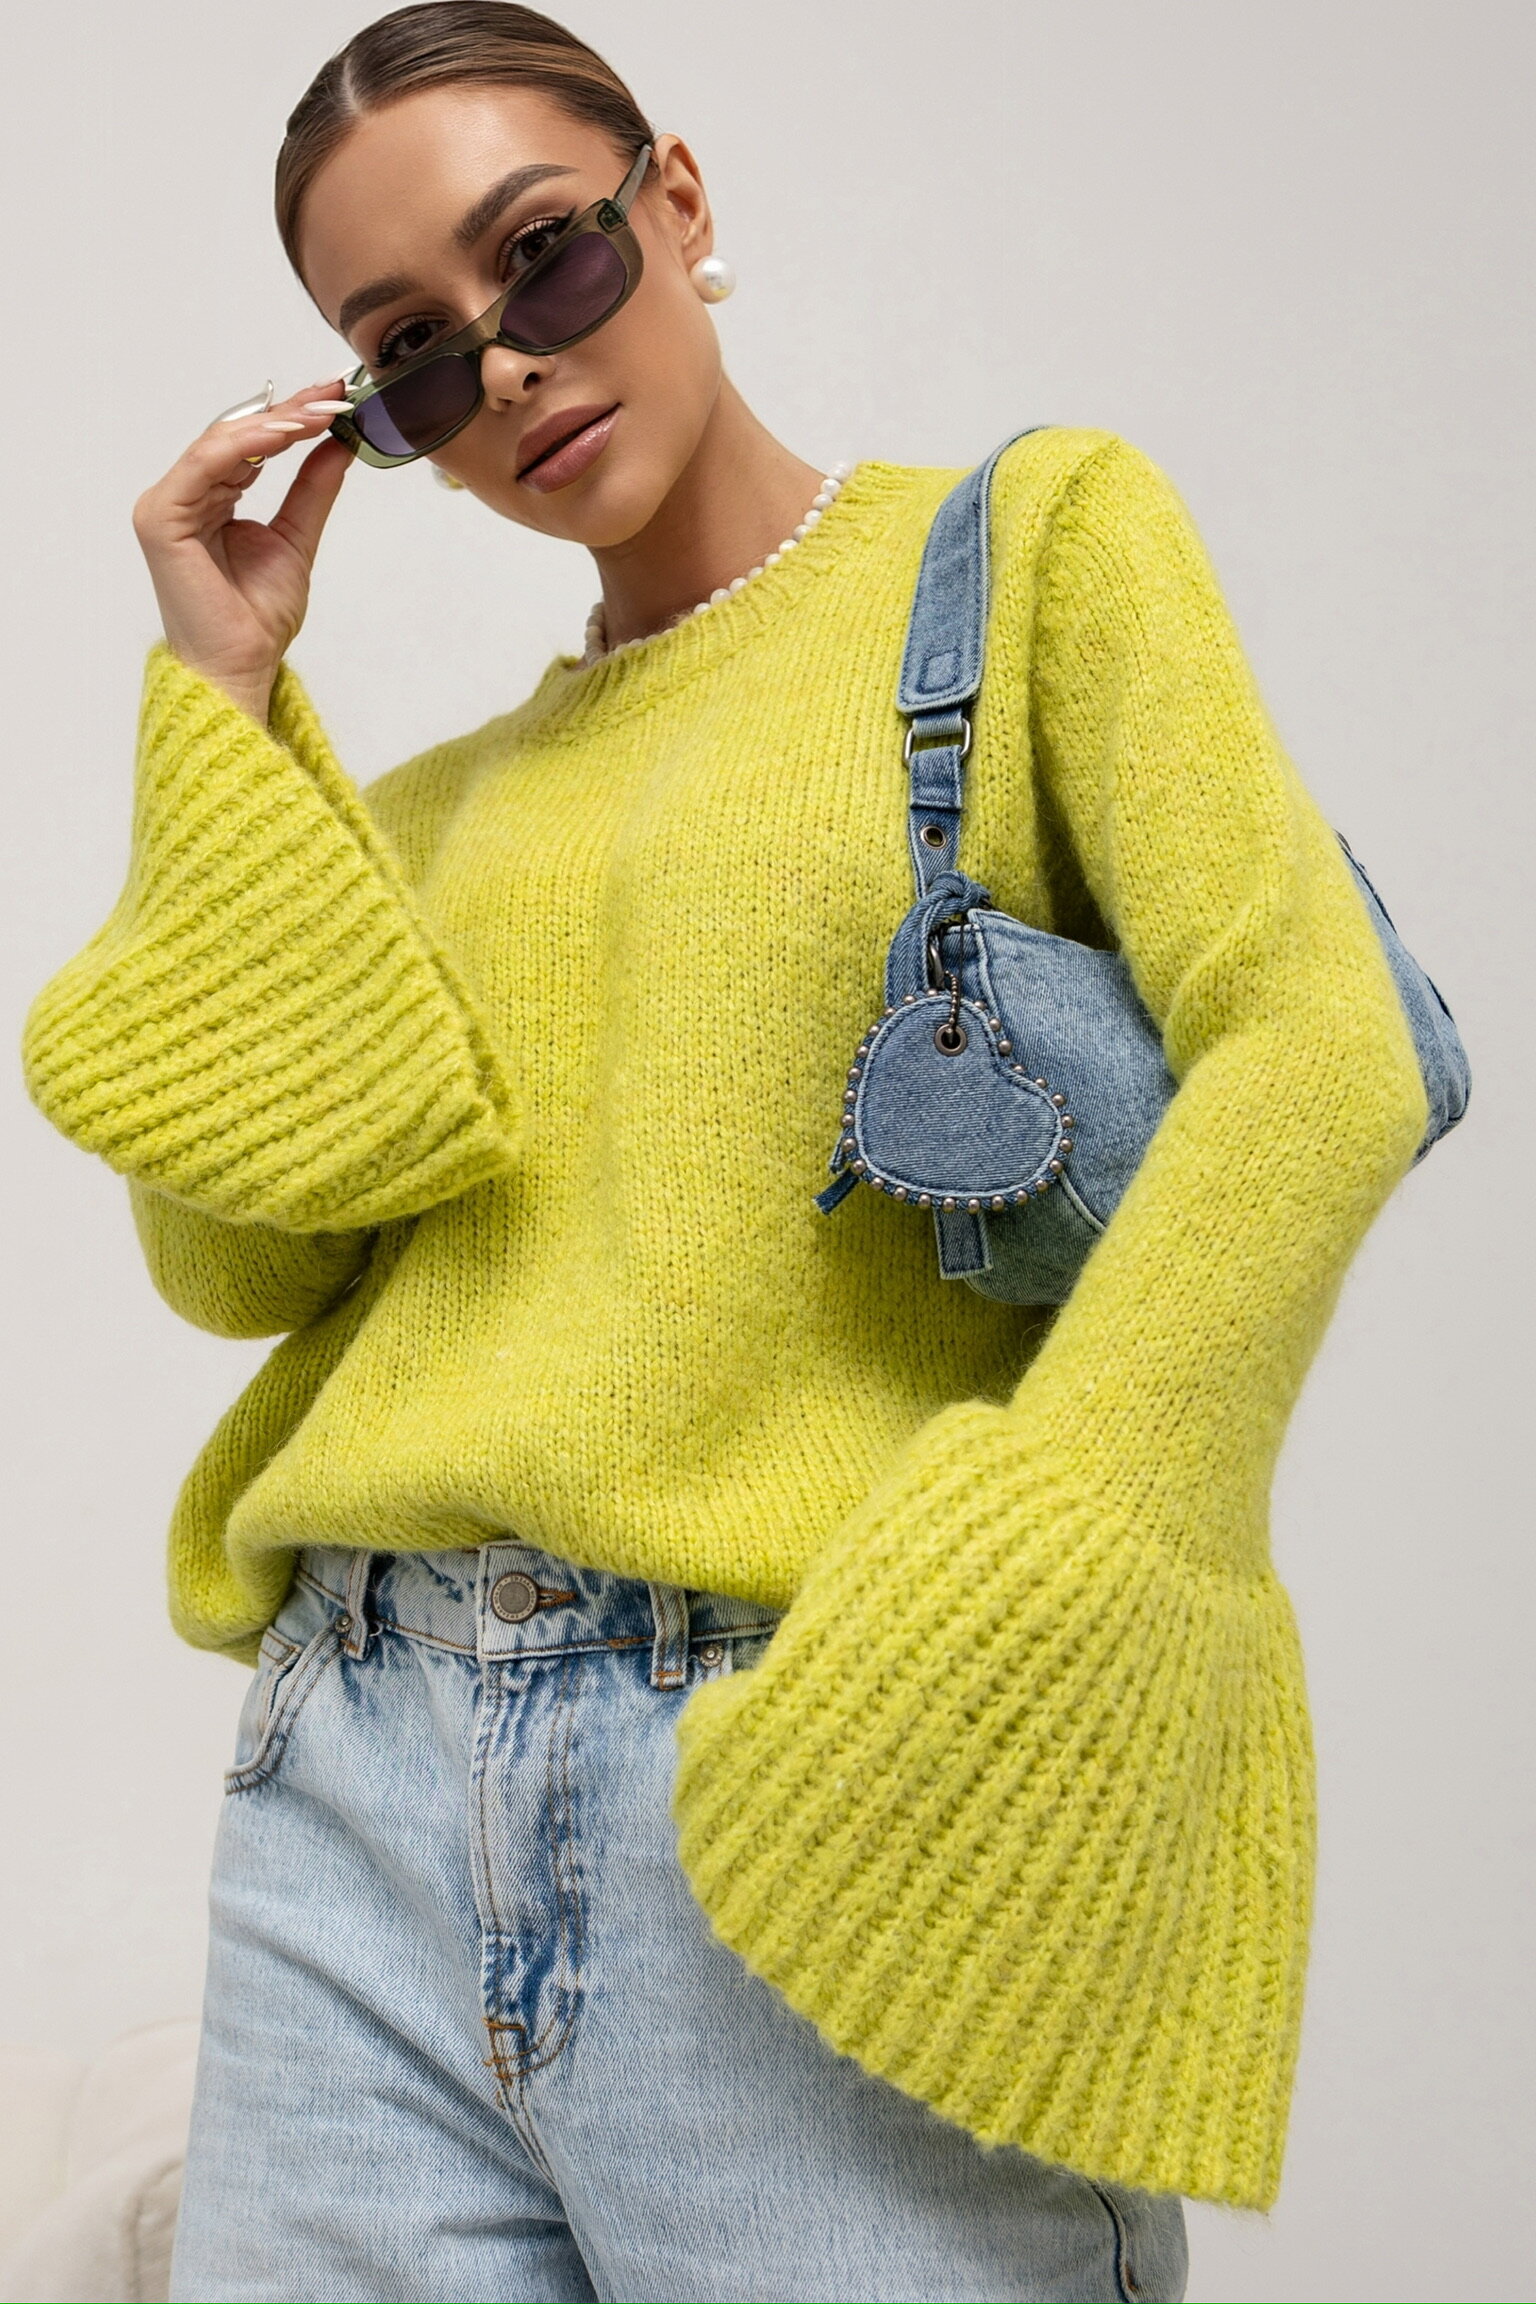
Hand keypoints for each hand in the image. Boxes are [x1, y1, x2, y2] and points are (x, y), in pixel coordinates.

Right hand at [131, 378, 354, 723]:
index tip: (336, 399)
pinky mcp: (161, 517)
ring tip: (321, 412)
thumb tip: (339, 445)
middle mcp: (183, 496)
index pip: (251, 444)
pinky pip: (205, 465)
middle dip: (288, 412)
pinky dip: (248, 444)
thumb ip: (312, 490)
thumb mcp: (297, 539)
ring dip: (275, 423)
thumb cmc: (257, 620)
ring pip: (221, 443)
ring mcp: (167, 504)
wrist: (240, 666)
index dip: (292, 418)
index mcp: (209, 499)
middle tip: (334, 394)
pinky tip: (287, 433)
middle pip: (236, 435)